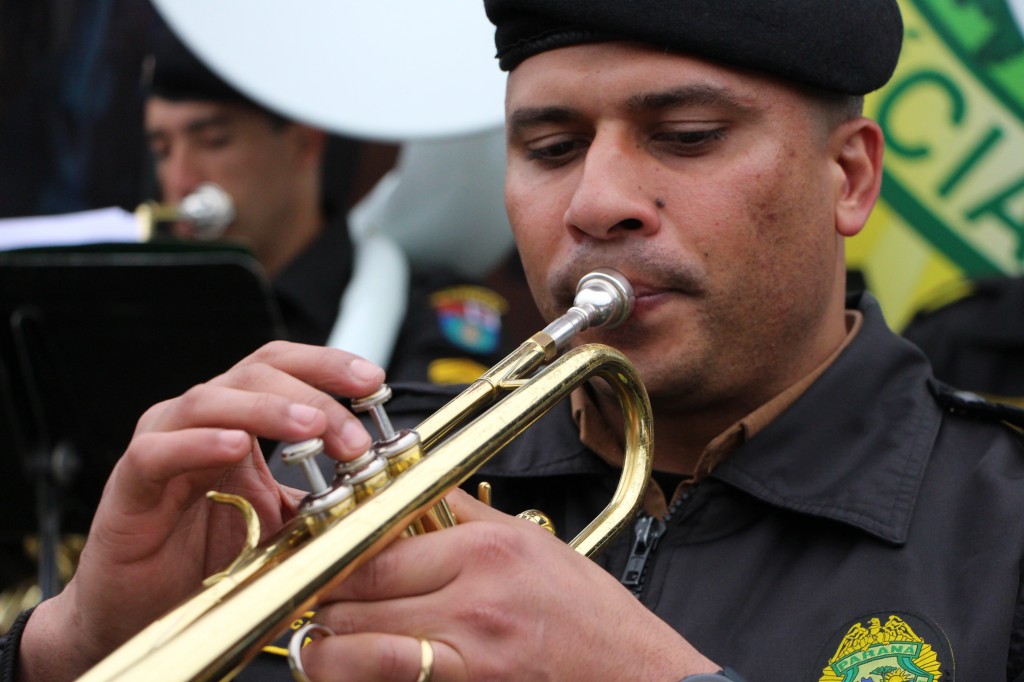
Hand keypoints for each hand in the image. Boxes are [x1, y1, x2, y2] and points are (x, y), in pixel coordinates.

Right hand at [18, 341, 384, 679]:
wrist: (147, 609)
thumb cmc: (211, 556)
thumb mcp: (285, 521)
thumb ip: (322, 497)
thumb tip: (382, 487)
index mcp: (241, 417)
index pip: (285, 367)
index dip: (328, 365)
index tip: (374, 381)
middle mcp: (203, 418)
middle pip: (257, 373)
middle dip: (314, 396)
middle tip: (354, 435)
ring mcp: (164, 442)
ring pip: (212, 400)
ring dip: (268, 410)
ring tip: (312, 428)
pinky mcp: (130, 481)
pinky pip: (160, 451)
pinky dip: (198, 444)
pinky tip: (235, 447)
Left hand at [298, 489, 718, 680]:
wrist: (638, 678)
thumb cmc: (591, 615)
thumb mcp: (532, 544)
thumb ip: (464, 515)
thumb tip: (408, 490)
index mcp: (486, 553)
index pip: (373, 549)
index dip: (331, 555)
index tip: (317, 555)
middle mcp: (472, 603)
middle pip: (354, 598)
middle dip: (321, 599)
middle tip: (313, 595)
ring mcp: (468, 659)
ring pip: (354, 653)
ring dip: (325, 648)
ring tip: (324, 639)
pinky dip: (360, 678)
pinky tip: (359, 668)